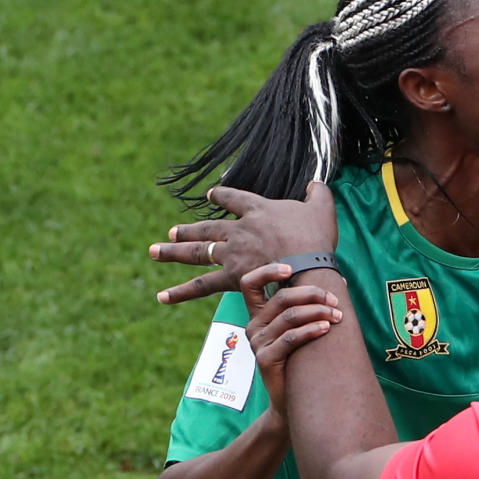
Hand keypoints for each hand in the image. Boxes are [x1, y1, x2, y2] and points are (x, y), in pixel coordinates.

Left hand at [150, 181, 338, 303]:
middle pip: (207, 228)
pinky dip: (181, 292)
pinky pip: (202, 285)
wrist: (309, 265)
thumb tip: (315, 182)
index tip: (211, 196)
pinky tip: (162, 297)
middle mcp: (239, 230)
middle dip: (189, 229)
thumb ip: (318, 192)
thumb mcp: (322, 207)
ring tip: (155, 251)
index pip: (234, 199)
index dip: (221, 196)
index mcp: (257, 209)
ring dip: (174, 251)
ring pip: (197, 252)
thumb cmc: (317, 237)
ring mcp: (232, 254)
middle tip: (172, 231)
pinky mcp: (232, 277)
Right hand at [240, 263, 341, 418]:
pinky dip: (311, 330)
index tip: (291, 269)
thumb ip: (308, 306)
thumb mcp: (299, 329)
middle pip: (281, 298)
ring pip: (289, 317)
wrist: (291, 400)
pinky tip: (326, 328)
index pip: (250, 283)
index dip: (268, 271)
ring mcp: (257, 343)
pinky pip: (291, 338)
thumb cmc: (300, 359)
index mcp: (258, 315)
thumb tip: (340, 280)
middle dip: (312, 295)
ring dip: (318, 312)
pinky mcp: (265, 359)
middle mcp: (253, 326)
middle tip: (335, 301)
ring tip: (337, 316)